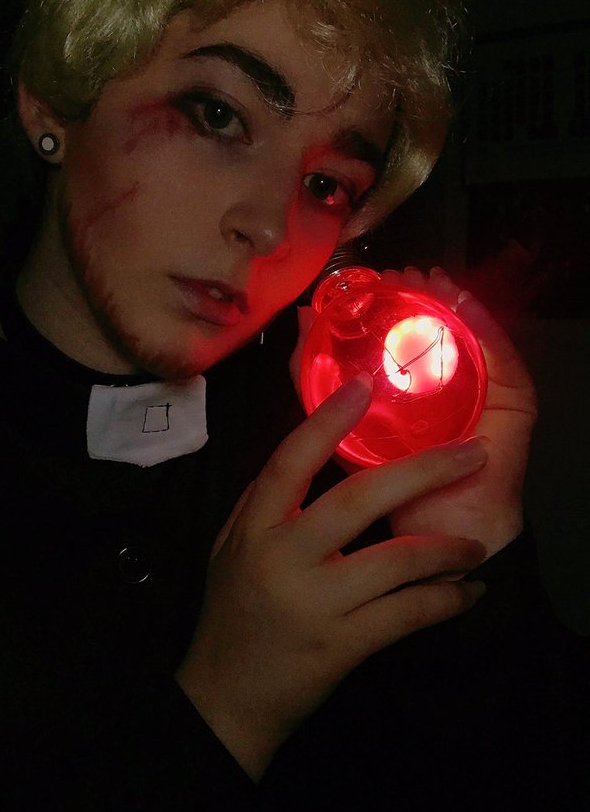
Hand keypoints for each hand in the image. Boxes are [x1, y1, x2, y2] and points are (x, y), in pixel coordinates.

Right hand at [176, 376, 488, 780]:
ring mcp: (316, 602)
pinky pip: (407, 614)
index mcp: (255, 528)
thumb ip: (262, 505)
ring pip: (397, 562)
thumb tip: (308, 455)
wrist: (225, 697)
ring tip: (476, 543)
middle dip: (424, 471)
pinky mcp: (343, 644)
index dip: (327, 421)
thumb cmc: (231, 616)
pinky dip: (445, 601)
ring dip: (446, 548)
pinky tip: (465, 593)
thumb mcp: (230, 551)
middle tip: (471, 454)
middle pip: (360, 498)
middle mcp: (284, 557)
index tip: (364, 386)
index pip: (290, 461)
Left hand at [291, 266, 536, 557]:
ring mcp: (483, 387)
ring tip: (426, 278)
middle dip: (417, 294)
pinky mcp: (513, 400)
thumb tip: (299, 318)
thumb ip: (314, 377)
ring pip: (470, 331)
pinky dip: (481, 323)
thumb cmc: (384, 485)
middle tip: (395, 274)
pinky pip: (500, 353)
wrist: (432, 537)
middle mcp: (448, 379)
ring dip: (448, 299)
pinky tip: (459, 301)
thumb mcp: (338, 423)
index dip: (389, 300)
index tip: (367, 279)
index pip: (403, 328)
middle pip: (438, 324)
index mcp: (410, 383)